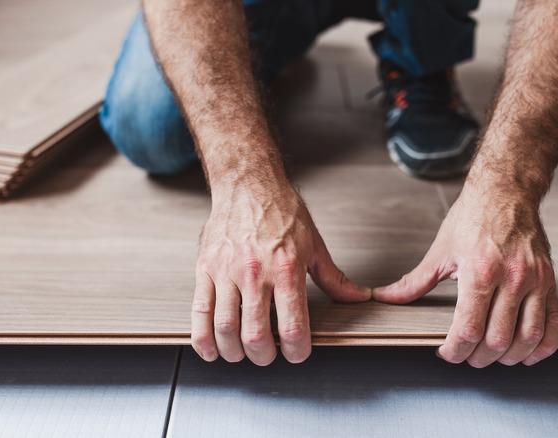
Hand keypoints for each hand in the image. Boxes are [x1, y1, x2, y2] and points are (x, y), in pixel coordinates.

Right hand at [191, 185, 370, 364]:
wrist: (248, 185)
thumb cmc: (280, 212)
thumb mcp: (314, 245)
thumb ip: (333, 278)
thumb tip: (358, 297)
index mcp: (286, 269)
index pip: (292, 326)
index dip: (296, 351)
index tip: (296, 353)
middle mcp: (255, 273)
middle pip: (255, 335)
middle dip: (264, 356)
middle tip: (268, 355)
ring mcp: (226, 272)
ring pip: (225, 328)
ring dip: (234, 352)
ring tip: (242, 353)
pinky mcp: (205, 269)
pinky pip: (199, 312)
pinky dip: (203, 339)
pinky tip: (211, 349)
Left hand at [373, 183, 557, 366]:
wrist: (506, 192)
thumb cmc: (472, 218)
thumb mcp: (440, 251)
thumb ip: (414, 281)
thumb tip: (385, 297)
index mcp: (480, 272)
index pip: (469, 329)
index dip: (455, 350)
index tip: (446, 353)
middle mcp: (512, 278)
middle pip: (497, 339)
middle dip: (478, 357)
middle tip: (465, 357)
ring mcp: (536, 281)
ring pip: (527, 337)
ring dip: (508, 357)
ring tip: (492, 358)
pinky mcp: (550, 281)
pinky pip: (554, 324)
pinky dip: (542, 346)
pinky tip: (526, 353)